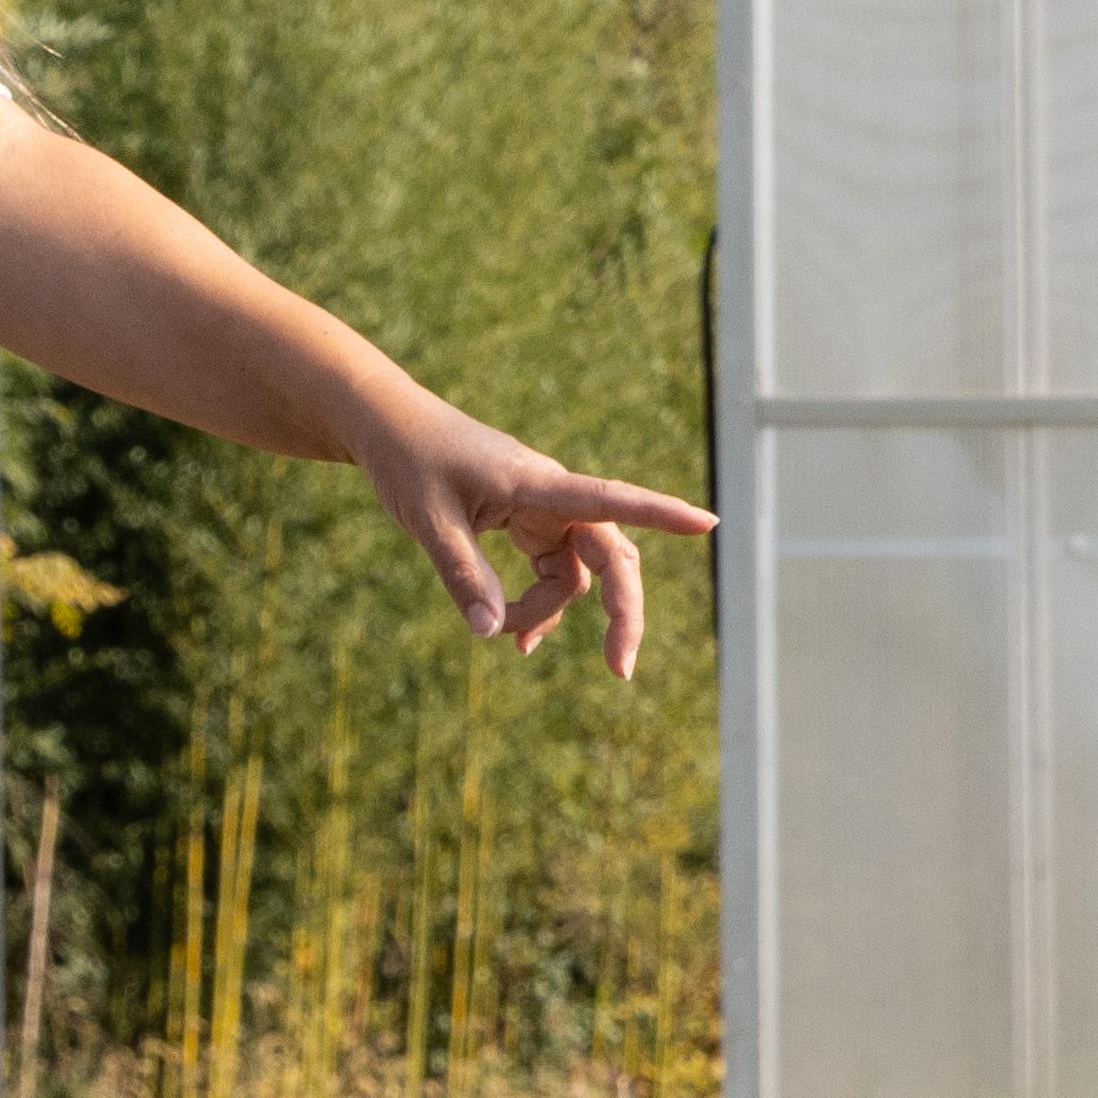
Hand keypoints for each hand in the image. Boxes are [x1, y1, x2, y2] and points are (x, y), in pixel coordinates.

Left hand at [342, 400, 720, 672]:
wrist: (390, 427)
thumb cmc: (410, 461)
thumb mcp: (429, 521)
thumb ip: (462, 574)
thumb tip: (490, 633)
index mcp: (537, 483)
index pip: (609, 499)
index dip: (659, 514)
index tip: (707, 524)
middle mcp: (553, 497)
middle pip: (610, 556)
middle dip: (620, 612)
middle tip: (618, 669)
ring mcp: (543, 512)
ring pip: (575, 575)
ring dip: (549, 612)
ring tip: (510, 639)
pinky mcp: (528, 525)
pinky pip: (551, 574)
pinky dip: (537, 607)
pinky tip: (516, 637)